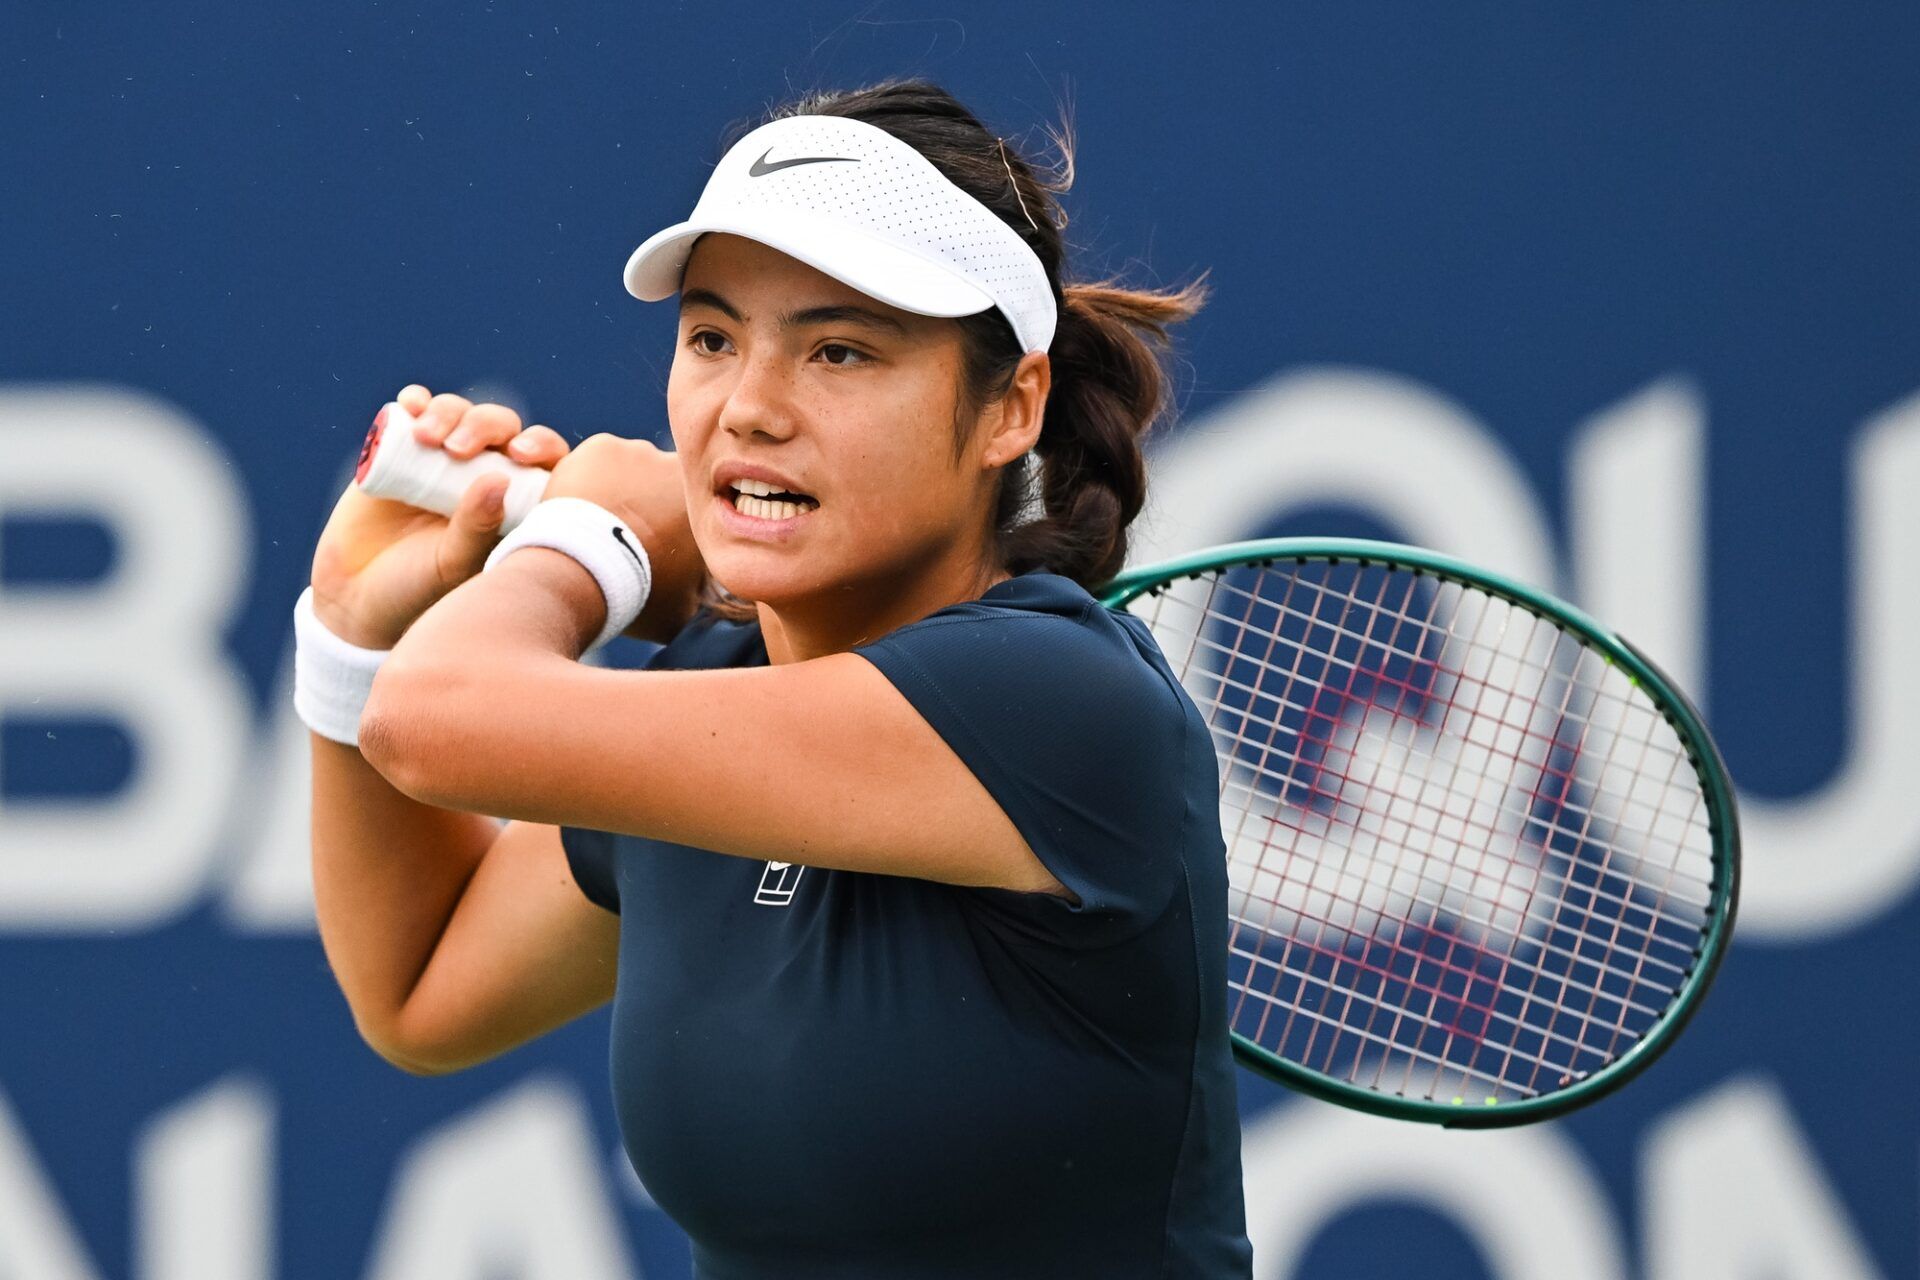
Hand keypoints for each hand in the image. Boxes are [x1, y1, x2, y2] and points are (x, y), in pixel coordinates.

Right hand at [310, 385, 571, 648]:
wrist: (357, 599)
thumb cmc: (420, 593)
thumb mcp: (452, 566)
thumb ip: (477, 528)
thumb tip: (500, 478)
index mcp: (515, 505)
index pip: (543, 462)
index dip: (539, 445)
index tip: (519, 453)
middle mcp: (484, 477)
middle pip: (501, 428)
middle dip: (484, 425)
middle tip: (457, 449)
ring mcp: (443, 462)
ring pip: (460, 414)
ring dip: (448, 412)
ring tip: (425, 437)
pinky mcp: (401, 451)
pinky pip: (415, 412)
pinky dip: (416, 402)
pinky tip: (410, 403)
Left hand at [541, 435, 706, 641]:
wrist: (582, 574)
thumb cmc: (637, 594)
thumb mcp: (684, 608)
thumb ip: (701, 591)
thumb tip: (706, 594)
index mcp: (707, 503)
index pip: (700, 504)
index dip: (679, 522)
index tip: (663, 541)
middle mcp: (680, 468)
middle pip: (666, 481)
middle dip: (652, 502)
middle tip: (629, 535)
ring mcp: (640, 452)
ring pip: (633, 467)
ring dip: (622, 489)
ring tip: (601, 524)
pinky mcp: (602, 446)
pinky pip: (599, 460)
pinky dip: (592, 478)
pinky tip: (584, 508)